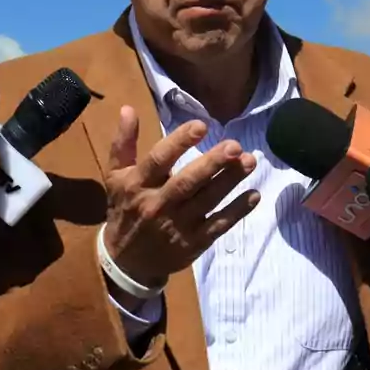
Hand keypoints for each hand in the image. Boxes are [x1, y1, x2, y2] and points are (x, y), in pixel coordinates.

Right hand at [102, 105, 259, 297]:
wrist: (125, 261)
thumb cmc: (124, 209)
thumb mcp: (115, 176)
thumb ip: (124, 142)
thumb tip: (128, 108)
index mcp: (138, 184)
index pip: (158, 160)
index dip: (179, 142)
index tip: (201, 126)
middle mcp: (157, 204)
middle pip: (187, 182)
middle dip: (213, 164)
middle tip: (235, 146)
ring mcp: (177, 225)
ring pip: (207, 201)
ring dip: (230, 181)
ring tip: (249, 162)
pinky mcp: (193, 243)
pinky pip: (218, 225)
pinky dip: (237, 211)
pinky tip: (253, 195)